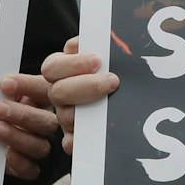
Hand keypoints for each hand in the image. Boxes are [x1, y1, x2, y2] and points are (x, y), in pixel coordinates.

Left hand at [0, 73, 56, 180]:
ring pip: (40, 146)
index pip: (44, 90)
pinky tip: (6, 153)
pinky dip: (20, 162)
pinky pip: (32, 170)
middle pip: (47, 122)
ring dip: (17, 137)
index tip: (5, 84)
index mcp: (40, 99)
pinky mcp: (28, 167)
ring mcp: (37, 145)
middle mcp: (44, 123)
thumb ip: (3, 88)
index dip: (28, 86)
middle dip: (23, 115)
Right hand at [41, 36, 118, 155]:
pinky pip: (71, 143)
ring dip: (88, 111)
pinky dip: (79, 141)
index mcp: (63, 71)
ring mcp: (66, 116)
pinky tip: (96, 135)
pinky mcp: (76, 138)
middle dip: (86, 86)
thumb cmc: (117, 70)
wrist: (132, 96)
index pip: (53, 67)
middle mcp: (60, 94)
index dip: (72, 64)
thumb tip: (90, 40)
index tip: (98, 60)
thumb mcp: (108, 54)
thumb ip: (99, 44)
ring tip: (112, 104)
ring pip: (66, 117)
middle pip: (57, 92)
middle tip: (112, 80)